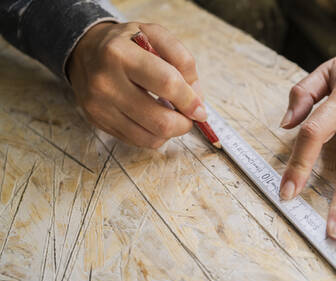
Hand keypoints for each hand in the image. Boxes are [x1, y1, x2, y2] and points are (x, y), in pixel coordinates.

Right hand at [68, 22, 204, 147]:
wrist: (84, 51)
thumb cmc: (126, 43)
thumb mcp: (154, 34)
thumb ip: (182, 60)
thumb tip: (196, 97)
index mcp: (120, 54)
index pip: (167, 84)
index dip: (190, 100)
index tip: (200, 109)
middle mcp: (106, 82)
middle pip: (160, 120)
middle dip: (184, 123)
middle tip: (189, 115)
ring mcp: (100, 106)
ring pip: (151, 137)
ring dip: (172, 131)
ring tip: (172, 115)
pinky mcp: (99, 122)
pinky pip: (139, 141)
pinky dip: (156, 135)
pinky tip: (155, 119)